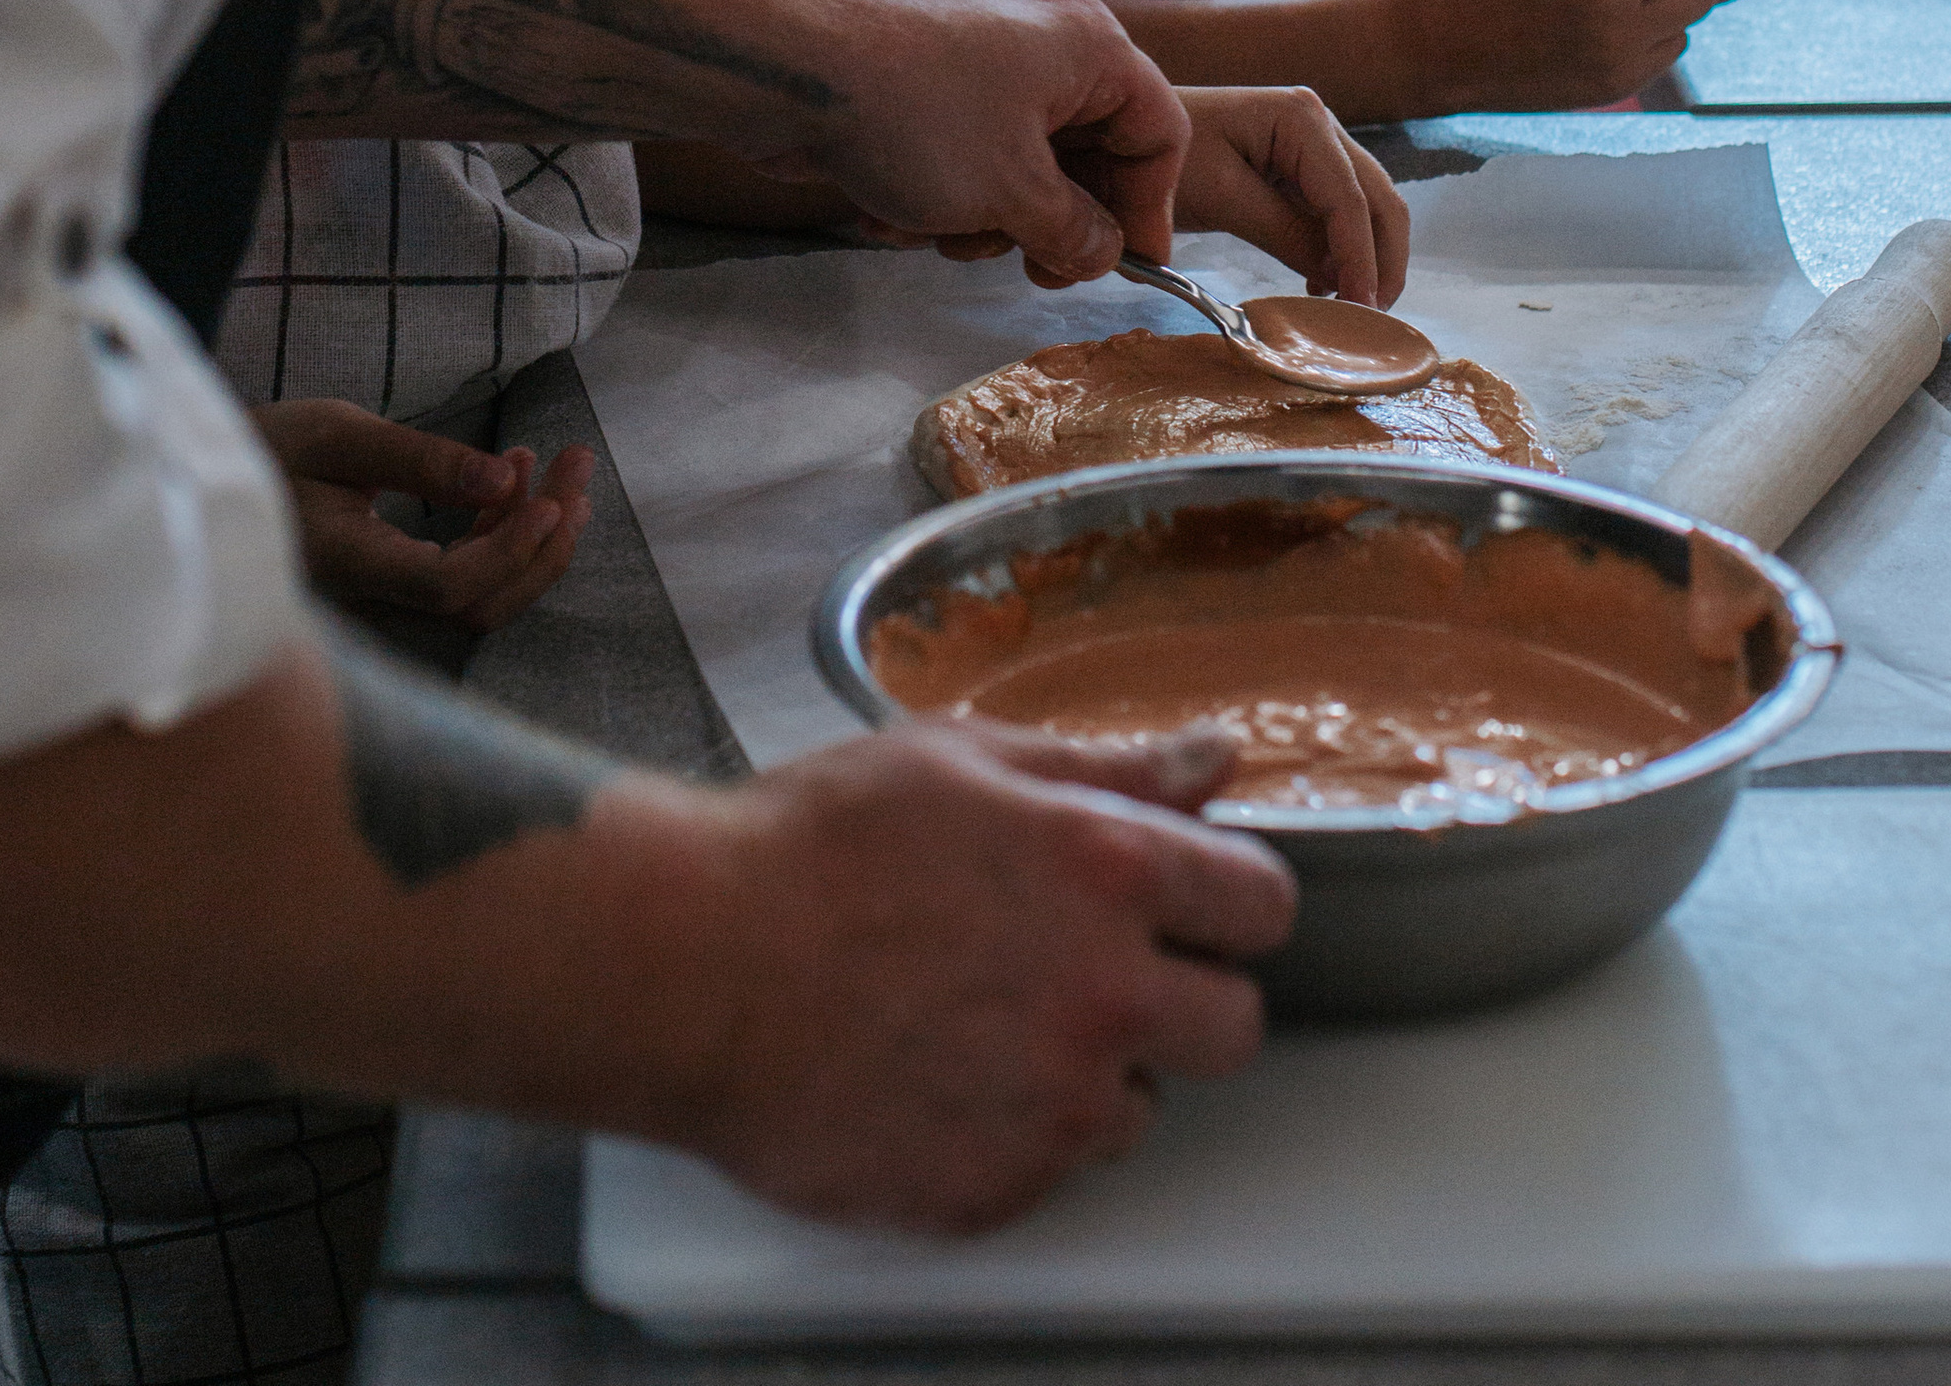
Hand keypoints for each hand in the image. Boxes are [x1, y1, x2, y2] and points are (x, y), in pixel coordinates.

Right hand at [255, 399, 591, 629]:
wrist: (223, 485)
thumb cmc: (273, 450)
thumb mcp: (341, 435)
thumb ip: (422, 459)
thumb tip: (504, 477)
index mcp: (352, 564)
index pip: (448, 587)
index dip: (509, 552)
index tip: (553, 500)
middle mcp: (373, 597)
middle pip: (481, 601)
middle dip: (544, 537)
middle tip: (579, 462)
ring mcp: (387, 599)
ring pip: (481, 594)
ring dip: (534, 535)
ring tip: (563, 468)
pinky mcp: (398, 586)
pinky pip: (465, 576)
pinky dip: (504, 531)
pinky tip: (516, 476)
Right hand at [599, 720, 1294, 1228]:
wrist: (688, 967)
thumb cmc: (812, 844)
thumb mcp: (963, 759)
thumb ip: (1107, 766)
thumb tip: (1215, 761)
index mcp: (1109, 871)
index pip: (1262, 904)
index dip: (1226, 899)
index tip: (1186, 904)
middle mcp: (1106, 998)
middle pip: (1234, 1026)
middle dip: (1180, 997)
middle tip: (1088, 970)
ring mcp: (1054, 1109)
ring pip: (1139, 1106)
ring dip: (1090, 1070)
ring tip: (979, 1019)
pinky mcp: (997, 1192)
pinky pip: (1049, 1168)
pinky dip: (1009, 1131)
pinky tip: (932, 1074)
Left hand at [812, 0, 1191, 288]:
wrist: (791, 71)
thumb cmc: (919, 117)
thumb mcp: (1015, 194)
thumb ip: (1076, 233)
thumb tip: (1103, 253)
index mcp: (1090, 47)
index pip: (1158, 132)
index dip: (1150, 209)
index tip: (1130, 268)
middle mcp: (1044, 41)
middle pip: (1089, 151)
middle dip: (1053, 220)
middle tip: (1029, 269)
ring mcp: (981, 56)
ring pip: (1022, 162)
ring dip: (988, 216)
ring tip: (941, 232)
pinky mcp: (927, 79)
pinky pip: (965, 152)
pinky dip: (941, 193)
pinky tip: (892, 214)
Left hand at [1171, 87, 1409, 302]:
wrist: (1125, 137)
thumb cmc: (1165, 161)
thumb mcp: (1221, 196)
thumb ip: (1285, 232)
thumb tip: (1341, 278)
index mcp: (1302, 118)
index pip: (1350, 198)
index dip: (1363, 257)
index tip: (1363, 310)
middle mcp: (1319, 123)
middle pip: (1377, 197)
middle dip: (1382, 257)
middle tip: (1373, 316)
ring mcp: (1312, 144)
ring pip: (1366, 205)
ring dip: (1367, 255)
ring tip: (1351, 307)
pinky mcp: (1297, 168)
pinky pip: (1336, 211)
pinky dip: (1341, 249)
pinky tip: (1322, 284)